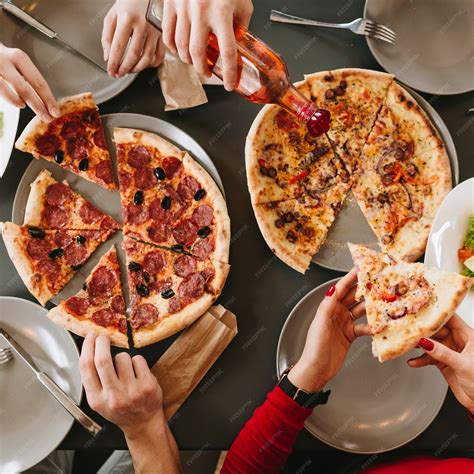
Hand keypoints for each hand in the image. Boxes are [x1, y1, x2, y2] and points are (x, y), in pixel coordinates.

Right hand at [0, 44, 58, 121]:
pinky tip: (17, 103)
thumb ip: (26, 78)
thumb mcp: (15, 62)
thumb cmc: (2, 57)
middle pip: (25, 88)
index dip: (48, 99)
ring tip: (25, 107)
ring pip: (8, 90)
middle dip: (38, 106)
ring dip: (21, 102)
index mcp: (19, 58)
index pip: (38, 82)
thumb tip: (43, 101)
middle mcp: (6, 61)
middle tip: (47, 118)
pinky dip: (9, 99)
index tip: (56, 112)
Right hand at [79, 333, 163, 436]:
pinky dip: (137, 361)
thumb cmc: (121, 409)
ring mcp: (131, 391)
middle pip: (103, 359)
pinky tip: (137, 373)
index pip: (86, 367)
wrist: (143, 423)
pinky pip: (138, 359)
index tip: (90, 337)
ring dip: (123, 357)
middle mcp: (113, 396)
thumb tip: (90, 348)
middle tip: (104, 336)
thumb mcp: (100, 401)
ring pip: (123, 357)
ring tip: (126, 370)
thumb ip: (93, 380)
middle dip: (102, 342)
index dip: (87, 347)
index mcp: (97, 399)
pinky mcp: (147, 385)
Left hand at [102, 0, 164, 77]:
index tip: (110, 71)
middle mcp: (143, 25)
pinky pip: (159, 56)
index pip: (118, 47)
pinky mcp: (163, 35)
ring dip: (137, 68)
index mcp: (127, 18)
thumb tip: (108, 56)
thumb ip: (107, 35)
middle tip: (119, 74)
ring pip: (147, 58)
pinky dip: (151, 64)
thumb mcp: (113, 14)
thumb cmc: (130, 2)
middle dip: (125, 68)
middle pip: (134, 55)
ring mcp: (155, 31)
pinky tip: (143, 64)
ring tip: (129, 70)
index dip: (114, 62)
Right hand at [161, 0, 253, 90]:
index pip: (227, 51)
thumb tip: (238, 42)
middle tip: (208, 73)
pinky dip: (172, 47)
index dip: (230, 72)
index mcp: (222, 12)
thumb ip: (241, 23)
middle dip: (202, 69)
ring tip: (195, 62)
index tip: (230, 84)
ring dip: (188, 60)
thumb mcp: (241, 2)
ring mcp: (183, 8)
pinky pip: (167, 34)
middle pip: (198, 53)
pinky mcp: (170, 5)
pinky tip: (179, 50)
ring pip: (181, 46)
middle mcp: (201, 12)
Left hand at [288, 268, 370, 392]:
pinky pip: (364, 326)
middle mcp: (336, 313)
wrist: (317, 369)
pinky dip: (372, 325)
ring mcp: (344, 323)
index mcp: (328, 307)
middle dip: (366, 289)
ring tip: (385, 301)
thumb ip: (328, 305)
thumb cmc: (315, 347)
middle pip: (354, 297)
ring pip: (361, 311)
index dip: (351, 277)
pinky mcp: (350, 335)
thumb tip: (334, 288)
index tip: (362, 267)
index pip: (341, 288)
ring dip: (372, 307)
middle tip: (380, 281)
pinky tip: (380, 325)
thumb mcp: (321, 323)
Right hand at [408, 314, 473, 413]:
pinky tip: (413, 362)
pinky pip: (428, 358)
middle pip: (437, 330)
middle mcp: (458, 341)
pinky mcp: (443, 362)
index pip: (451, 319)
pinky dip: (420, 360)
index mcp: (468, 336)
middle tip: (410, 331)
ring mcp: (450, 352)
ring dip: (419, 345)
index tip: (422, 311)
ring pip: (431, 343)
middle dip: (423, 331)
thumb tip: (426, 343)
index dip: (437, 314)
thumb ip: (443, 353)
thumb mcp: (463, 365)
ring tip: (408, 345)